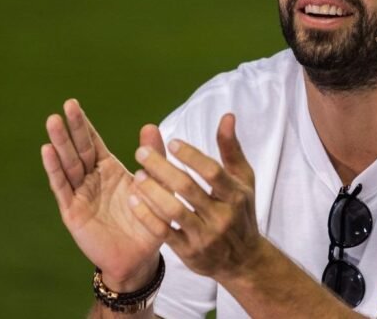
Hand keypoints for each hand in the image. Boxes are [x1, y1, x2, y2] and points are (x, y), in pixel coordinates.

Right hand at [40, 99, 166, 289]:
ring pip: (68, 165)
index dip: (84, 125)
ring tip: (53, 122)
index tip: (73, 103)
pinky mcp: (73, 212)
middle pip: (79, 149)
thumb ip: (154, 157)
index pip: (93, 143)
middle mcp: (91, 179)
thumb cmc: (147, 221)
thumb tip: (150, 125)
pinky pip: (63, 188)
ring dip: (60, 144)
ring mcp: (80, 194)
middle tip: (65, 105)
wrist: (138, 258)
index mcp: (109, 170)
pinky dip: (54, 169)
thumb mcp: (157, 186)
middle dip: (72, 128)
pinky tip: (47, 151)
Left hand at [128, 113, 262, 282]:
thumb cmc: (240, 211)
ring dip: (152, 192)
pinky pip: (164, 233)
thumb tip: (227, 116)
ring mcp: (205, 236)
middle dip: (162, 168)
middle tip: (141, 152)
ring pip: (173, 211)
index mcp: (235, 195)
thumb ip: (231, 148)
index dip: (192, 156)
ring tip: (137, 175)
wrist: (242, 259)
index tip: (172, 142)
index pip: (212, 172)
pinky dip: (147, 216)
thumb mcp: (243, 179)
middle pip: (188, 189)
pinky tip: (133, 200)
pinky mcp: (189, 252)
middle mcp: (222, 216)